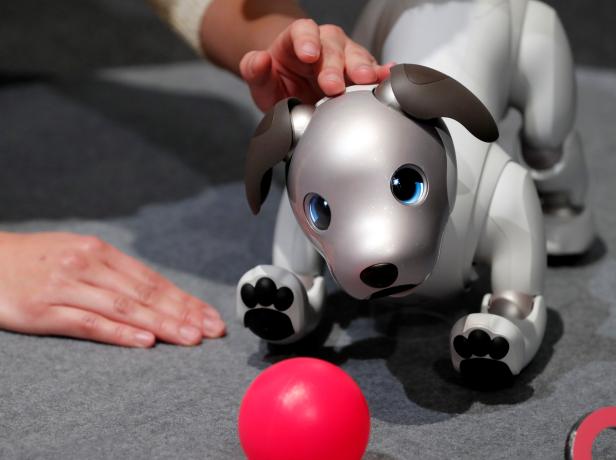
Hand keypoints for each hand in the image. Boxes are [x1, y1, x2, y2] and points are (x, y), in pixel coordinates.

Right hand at [0, 232, 224, 346]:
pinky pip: (88, 322)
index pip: (153, 280)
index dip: (184, 299)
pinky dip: (119, 332)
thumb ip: (115, 273)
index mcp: (101, 252)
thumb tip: (157, 294)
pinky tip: (144, 340)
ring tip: (190, 337)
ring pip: (124, 307)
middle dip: (184, 313)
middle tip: (211, 329)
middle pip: (145, 293)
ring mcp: (66, 287)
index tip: (209, 315)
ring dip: (161, 323)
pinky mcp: (44, 310)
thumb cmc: (38, 260)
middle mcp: (88, 266)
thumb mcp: (79, 254)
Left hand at [239, 19, 392, 110]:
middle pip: (333, 47)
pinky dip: (382, 72)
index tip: (308, 55)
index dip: (306, 40)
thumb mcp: (260, 82)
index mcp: (297, 40)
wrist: (295, 92)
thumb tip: (260, 59)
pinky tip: (388, 75)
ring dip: (363, 68)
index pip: (303, 31)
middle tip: (333, 86)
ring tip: (368, 79)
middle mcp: (324, 43)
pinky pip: (373, 69)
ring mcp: (345, 56)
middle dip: (334, 66)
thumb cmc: (278, 83)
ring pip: (356, 55)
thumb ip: (254, 70)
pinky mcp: (360, 73)